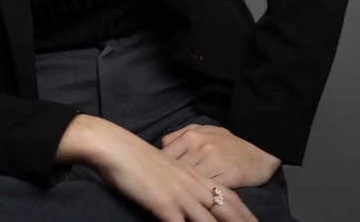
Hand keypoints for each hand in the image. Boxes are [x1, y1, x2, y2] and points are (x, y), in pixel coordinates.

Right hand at [57, 114, 256, 220]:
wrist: (114, 146)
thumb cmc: (133, 156)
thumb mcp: (162, 167)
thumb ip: (176, 181)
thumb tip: (183, 196)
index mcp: (191, 174)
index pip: (227, 195)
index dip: (245, 212)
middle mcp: (191, 184)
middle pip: (227, 210)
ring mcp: (179, 195)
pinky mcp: (165, 205)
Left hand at [161, 124, 280, 188]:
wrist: (260, 147)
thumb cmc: (228, 142)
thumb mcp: (203, 131)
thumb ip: (180, 135)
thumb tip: (162, 144)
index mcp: (190, 136)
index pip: (165, 155)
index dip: (160, 168)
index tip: (156, 178)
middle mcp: (199, 147)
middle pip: (174, 169)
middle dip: (168, 181)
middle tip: (164, 191)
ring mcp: (214, 162)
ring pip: (189, 181)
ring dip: (183, 191)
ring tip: (177, 198)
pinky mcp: (228, 177)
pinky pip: (208, 189)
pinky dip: (200, 197)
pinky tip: (196, 201)